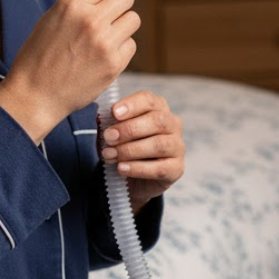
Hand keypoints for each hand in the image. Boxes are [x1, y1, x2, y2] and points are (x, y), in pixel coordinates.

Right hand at [0, 0, 138, 142]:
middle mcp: (91, 20)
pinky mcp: (115, 64)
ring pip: (133, 19)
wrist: (34, 95)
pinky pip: (131, 44)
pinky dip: (120, 47)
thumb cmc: (39, 54)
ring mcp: (105, 43)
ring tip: (103, 36)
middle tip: (107, 13)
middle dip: (118, 2)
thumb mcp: (51, 17)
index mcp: (72, 4)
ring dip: (121, 25)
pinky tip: (102, 54)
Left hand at [100, 90, 184, 212]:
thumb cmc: (125, 147)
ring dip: (131, 150)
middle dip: (129, 129)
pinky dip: (138, 168)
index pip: (148, 100)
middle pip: (157, 121)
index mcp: (158, 108)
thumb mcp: (114, 132)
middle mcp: (172, 124)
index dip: (132, 105)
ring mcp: (177, 146)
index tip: (114, 113)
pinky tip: (121, 168)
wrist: (134, 178)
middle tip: (108, 137)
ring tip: (110, 155)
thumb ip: (109, 124)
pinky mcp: (176, 168)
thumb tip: (100, 118)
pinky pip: (160, 168)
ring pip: (159, 144)